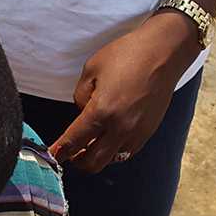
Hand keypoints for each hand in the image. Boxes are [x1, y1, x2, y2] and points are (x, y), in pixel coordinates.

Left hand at [50, 13, 194, 173]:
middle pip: (92, 163)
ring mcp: (136, 133)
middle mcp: (120, 128)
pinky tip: (108, 137)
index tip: (52, 156)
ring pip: (110, 160)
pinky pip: (126, 152)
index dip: (59, 151)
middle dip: (77, 161)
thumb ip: (80, 96)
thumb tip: (82, 114)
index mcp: (102, 111)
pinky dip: (113, 150)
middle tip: (69, 152)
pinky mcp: (148, 131)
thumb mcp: (91, 69)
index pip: (74, 142)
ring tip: (89, 144)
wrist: (163, 53)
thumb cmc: (127, 55)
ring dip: (96, 156)